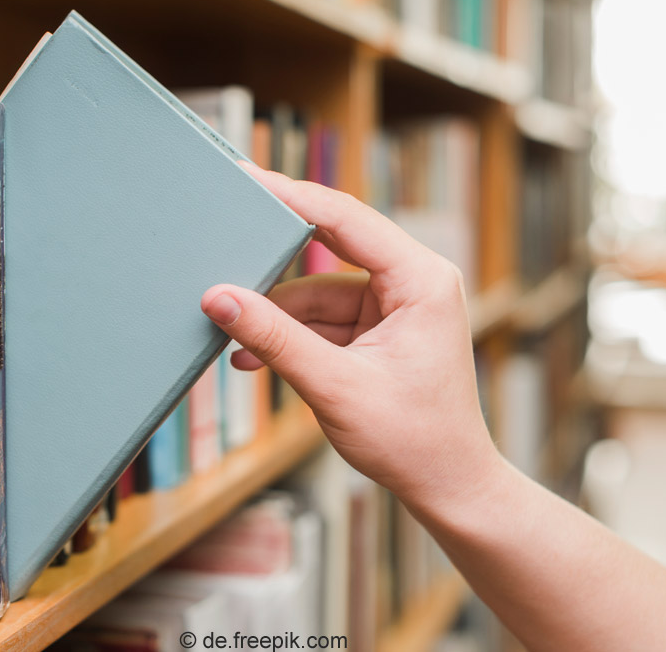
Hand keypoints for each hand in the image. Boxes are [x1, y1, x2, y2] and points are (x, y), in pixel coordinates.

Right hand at [201, 164, 500, 507]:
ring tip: (227, 330)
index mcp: (421, 279)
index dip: (292, 197)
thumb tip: (219, 298)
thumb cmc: (413, 440)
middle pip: (330, 246)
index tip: (245, 179)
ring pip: (317, 290)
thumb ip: (275, 339)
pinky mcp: (377, 331)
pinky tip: (249, 355)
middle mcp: (412, 282)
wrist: (446, 487)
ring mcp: (393, 306)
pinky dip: (288, 335)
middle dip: (275, 255)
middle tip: (224, 238)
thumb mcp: (335, 387)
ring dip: (275, 314)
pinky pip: (322, 319)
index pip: (346, 219)